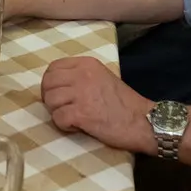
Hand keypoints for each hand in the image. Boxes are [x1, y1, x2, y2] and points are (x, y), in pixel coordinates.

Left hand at [40, 57, 155, 153]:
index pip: (53, 68)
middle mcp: (82, 75)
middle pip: (47, 84)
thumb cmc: (123, 103)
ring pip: (50, 101)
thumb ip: (80, 76)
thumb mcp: (102, 78)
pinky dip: (65, 126)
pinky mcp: (81, 113)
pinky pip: (58, 118)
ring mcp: (81, 93)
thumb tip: (56, 85)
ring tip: (73, 118)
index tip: (59, 94)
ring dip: (58, 113)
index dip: (51, 83)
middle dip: (51, 99)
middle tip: (64, 109)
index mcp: (87, 64)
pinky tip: (78, 126)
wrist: (142, 121)